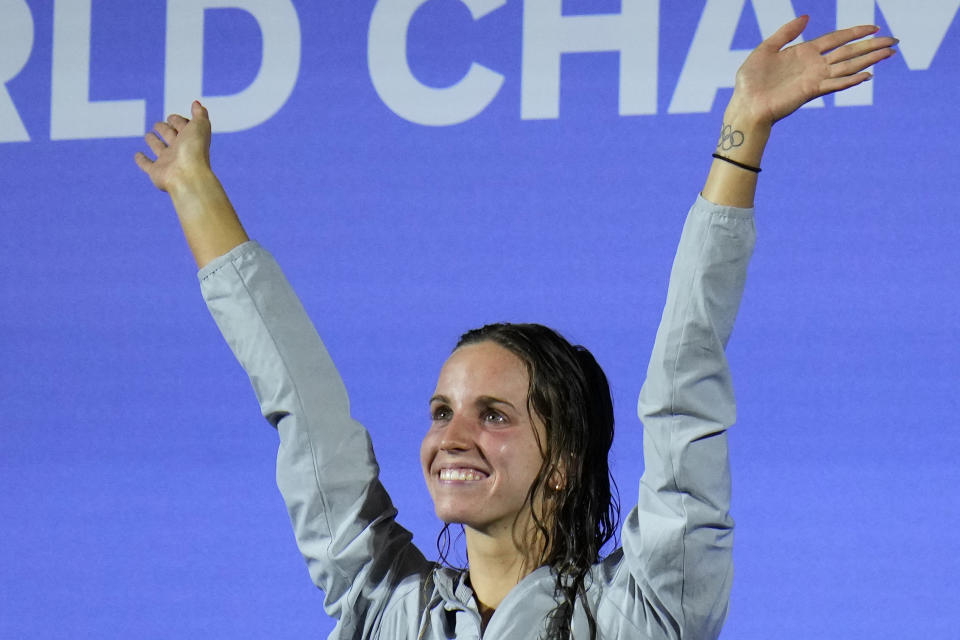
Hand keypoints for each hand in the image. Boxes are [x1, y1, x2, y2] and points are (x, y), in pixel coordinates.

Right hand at [134, 101, 212, 193]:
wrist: (187, 177)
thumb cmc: (194, 150)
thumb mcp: (199, 126)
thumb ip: (199, 114)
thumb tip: (197, 103)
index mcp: (191, 140)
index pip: (184, 127)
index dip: (178, 121)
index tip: (172, 117)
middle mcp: (180, 151)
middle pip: (171, 137)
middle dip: (165, 130)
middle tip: (159, 125)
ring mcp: (168, 162)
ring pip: (159, 149)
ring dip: (153, 142)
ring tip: (148, 136)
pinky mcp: (156, 172)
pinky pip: (147, 165)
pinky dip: (141, 160)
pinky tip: (137, 155)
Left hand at [730, 15, 897, 126]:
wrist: (745, 105)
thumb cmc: (751, 81)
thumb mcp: (766, 49)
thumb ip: (786, 33)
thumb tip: (806, 17)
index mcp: (804, 52)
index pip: (836, 38)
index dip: (855, 32)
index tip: (875, 27)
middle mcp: (813, 65)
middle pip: (849, 52)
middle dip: (871, 46)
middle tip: (894, 41)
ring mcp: (814, 78)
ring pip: (848, 66)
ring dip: (869, 60)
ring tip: (889, 53)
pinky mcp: (810, 91)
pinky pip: (835, 84)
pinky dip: (851, 80)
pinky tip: (867, 75)